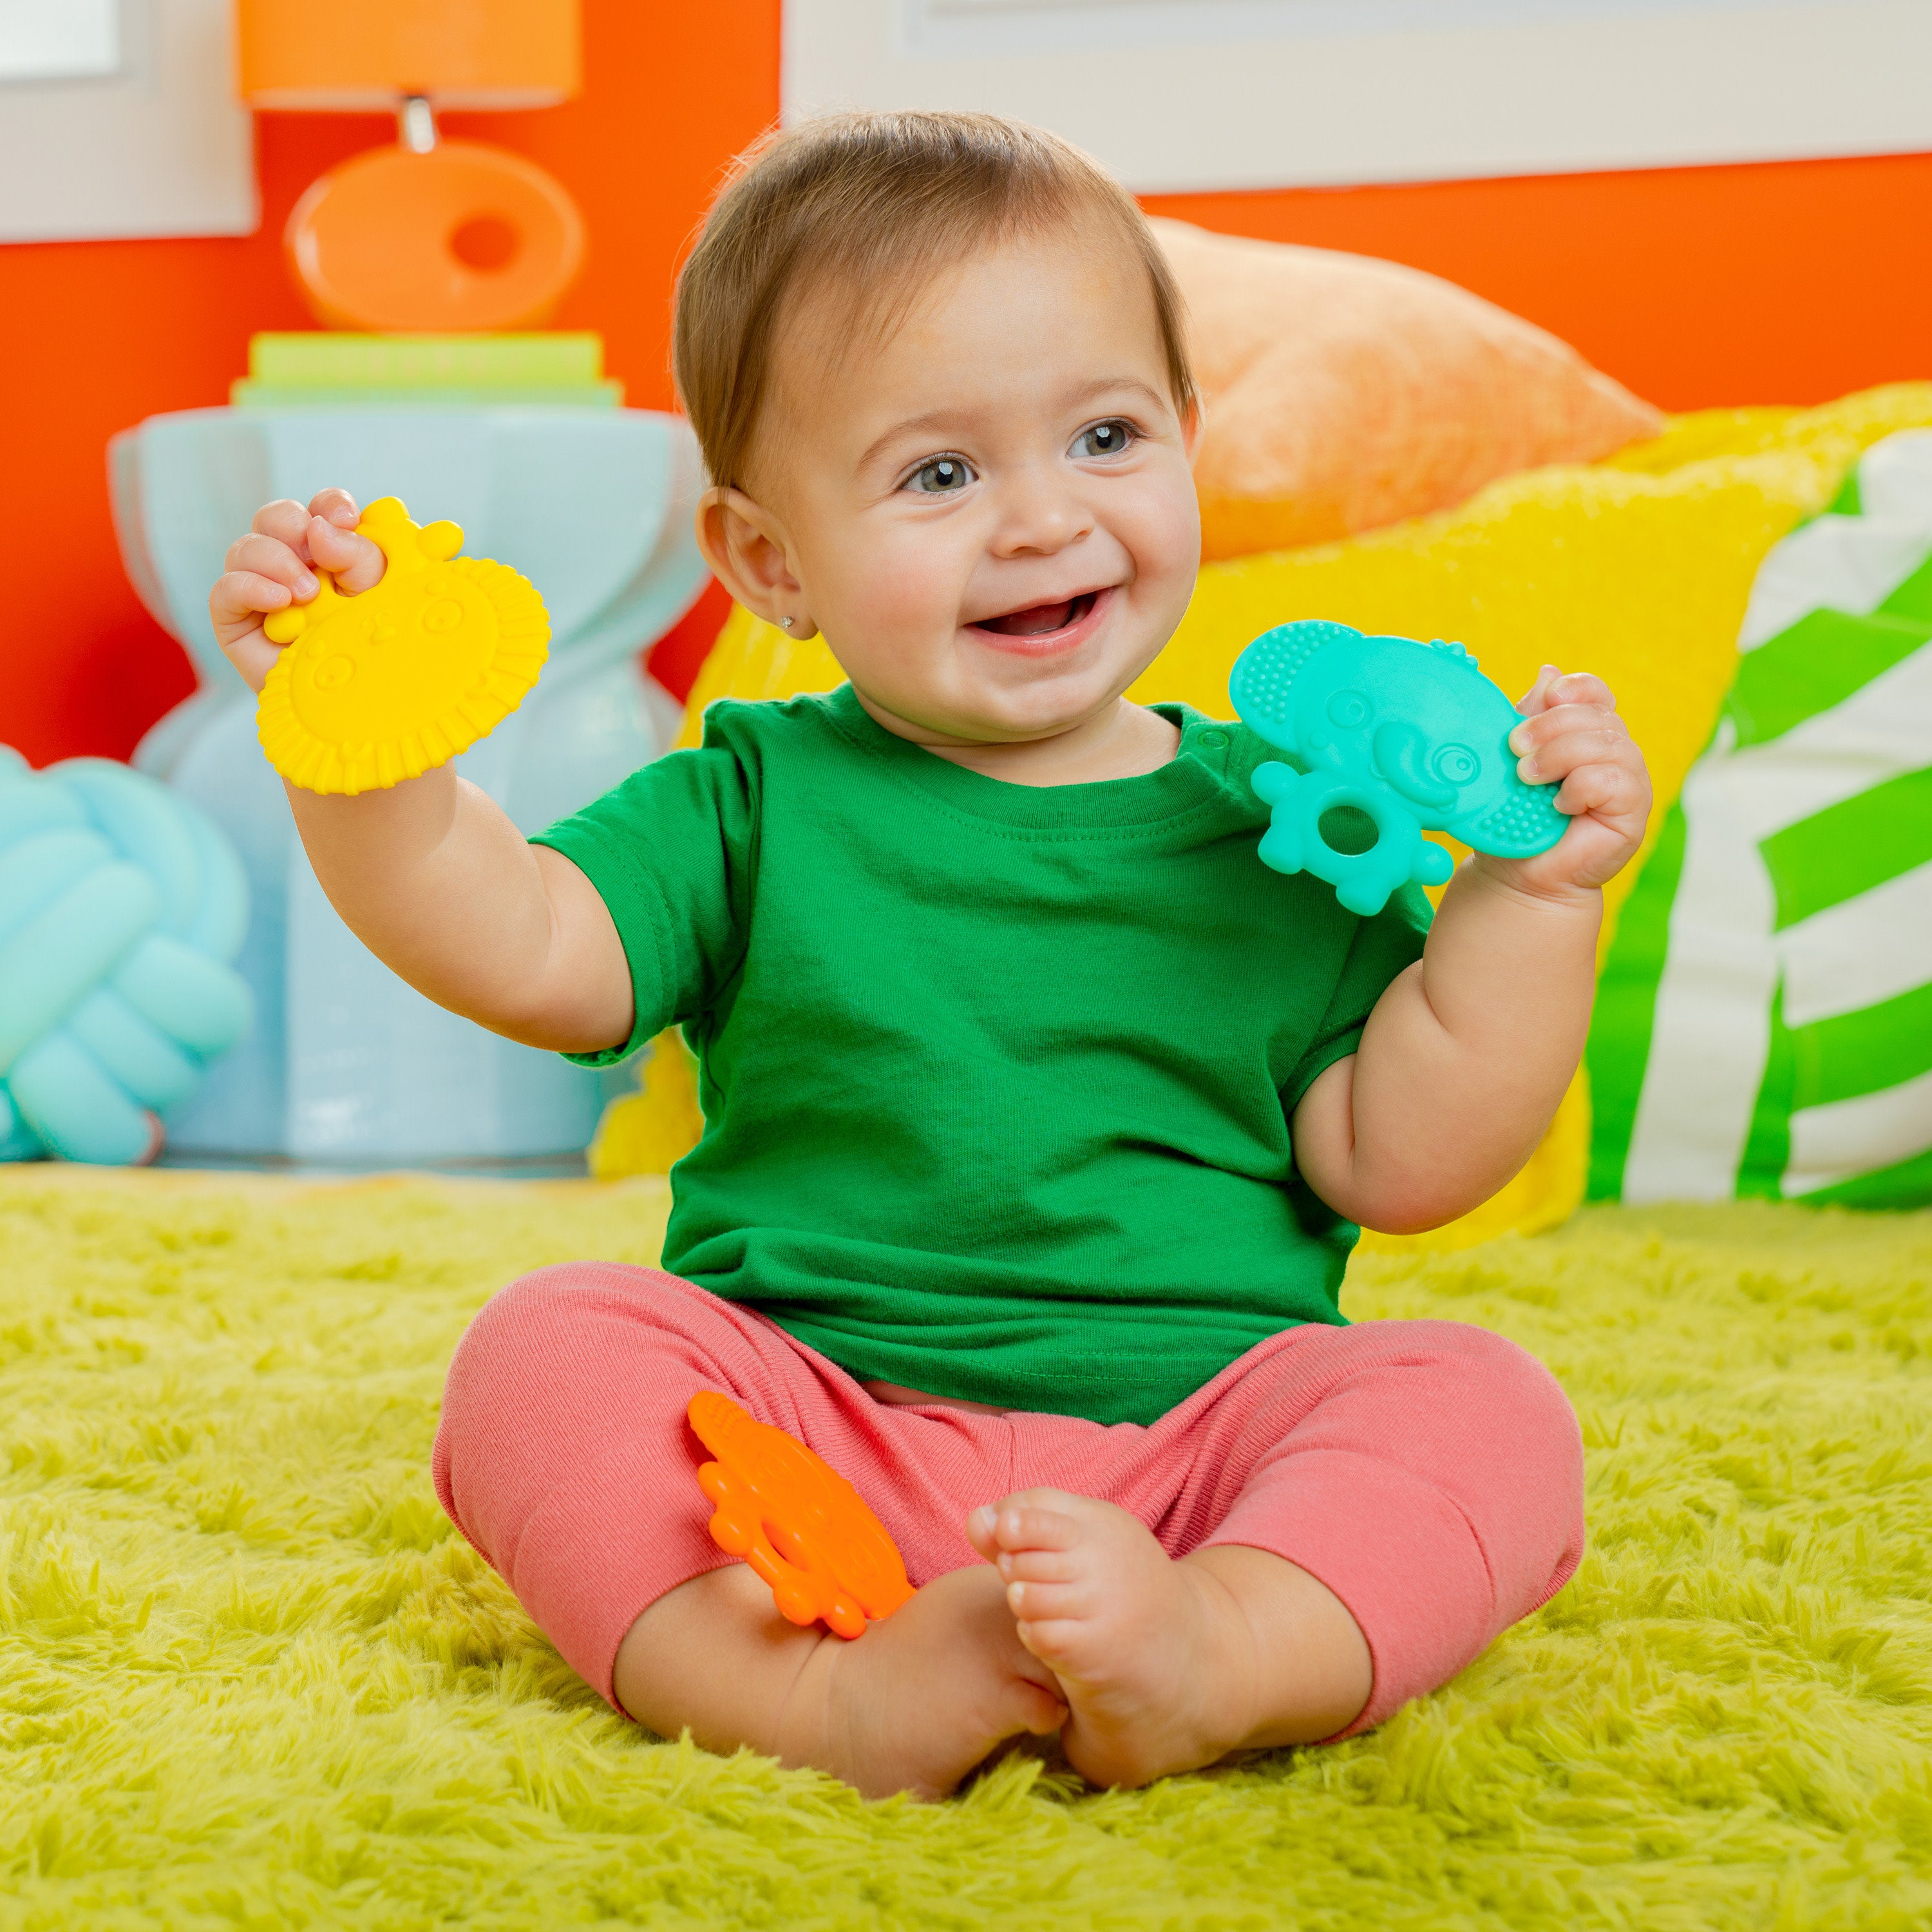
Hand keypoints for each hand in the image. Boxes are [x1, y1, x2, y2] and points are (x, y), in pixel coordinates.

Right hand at [208, 489, 386, 693]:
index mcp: (332, 555)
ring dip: (277, 560)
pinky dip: (250, 586)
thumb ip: (360, 557)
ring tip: (308, 594)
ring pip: (247, 546)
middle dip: (295, 526)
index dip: (331, 505)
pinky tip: (279, 601)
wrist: (354, 710)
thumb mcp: (379, 598)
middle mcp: (291, 565)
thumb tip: (322, 529)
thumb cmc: (368, 650)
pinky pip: (225, 588)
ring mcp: (259, 591)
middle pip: (276, 517)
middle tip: (319, 555)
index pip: (322, 510)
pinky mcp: (234, 621)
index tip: (349, 519)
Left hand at [1482, 665, 1651, 898]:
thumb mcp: (1516, 759)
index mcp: (1589, 733)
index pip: (1596, 692)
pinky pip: (1612, 780)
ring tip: (1528, 778)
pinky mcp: (1635, 810)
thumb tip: (1549, 671)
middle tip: (1515, 749)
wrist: (1519, 873)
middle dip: (1549, 726)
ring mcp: (1630, 779)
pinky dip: (1579, 788)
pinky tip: (1560, 805)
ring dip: (1558, 755)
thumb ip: (1532, 718)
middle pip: (1596, 715)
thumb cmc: (1515, 816)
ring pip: (1605, 743)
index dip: (1576, 688)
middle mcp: (1615, 751)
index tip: (1548, 697)